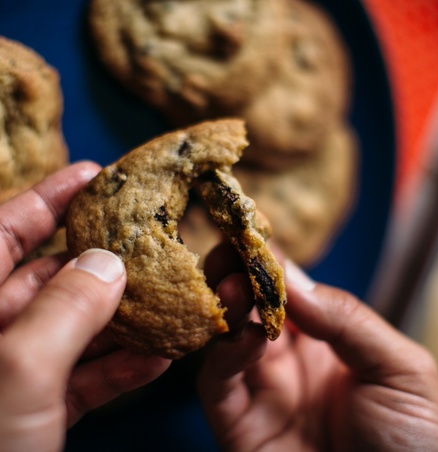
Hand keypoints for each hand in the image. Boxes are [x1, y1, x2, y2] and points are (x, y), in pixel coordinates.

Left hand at [0, 163, 170, 451]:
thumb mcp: (19, 372)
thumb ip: (66, 310)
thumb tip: (110, 263)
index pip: (5, 229)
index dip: (49, 197)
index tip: (95, 174)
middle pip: (49, 277)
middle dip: (100, 259)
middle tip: (147, 239)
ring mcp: (12, 373)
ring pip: (73, 327)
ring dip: (122, 317)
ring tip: (165, 297)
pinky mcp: (34, 411)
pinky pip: (82, 376)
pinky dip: (118, 366)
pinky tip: (157, 356)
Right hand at [198, 244, 437, 450]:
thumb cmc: (413, 446)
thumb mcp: (399, 371)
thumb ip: (348, 319)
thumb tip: (292, 278)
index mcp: (323, 338)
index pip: (286, 288)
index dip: (269, 260)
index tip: (255, 233)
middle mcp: (285, 357)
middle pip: (246, 305)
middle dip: (233, 273)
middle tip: (229, 251)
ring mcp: (260, 388)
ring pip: (224, 337)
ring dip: (225, 306)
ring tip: (235, 286)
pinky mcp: (238, 423)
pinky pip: (217, 382)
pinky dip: (225, 354)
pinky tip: (247, 338)